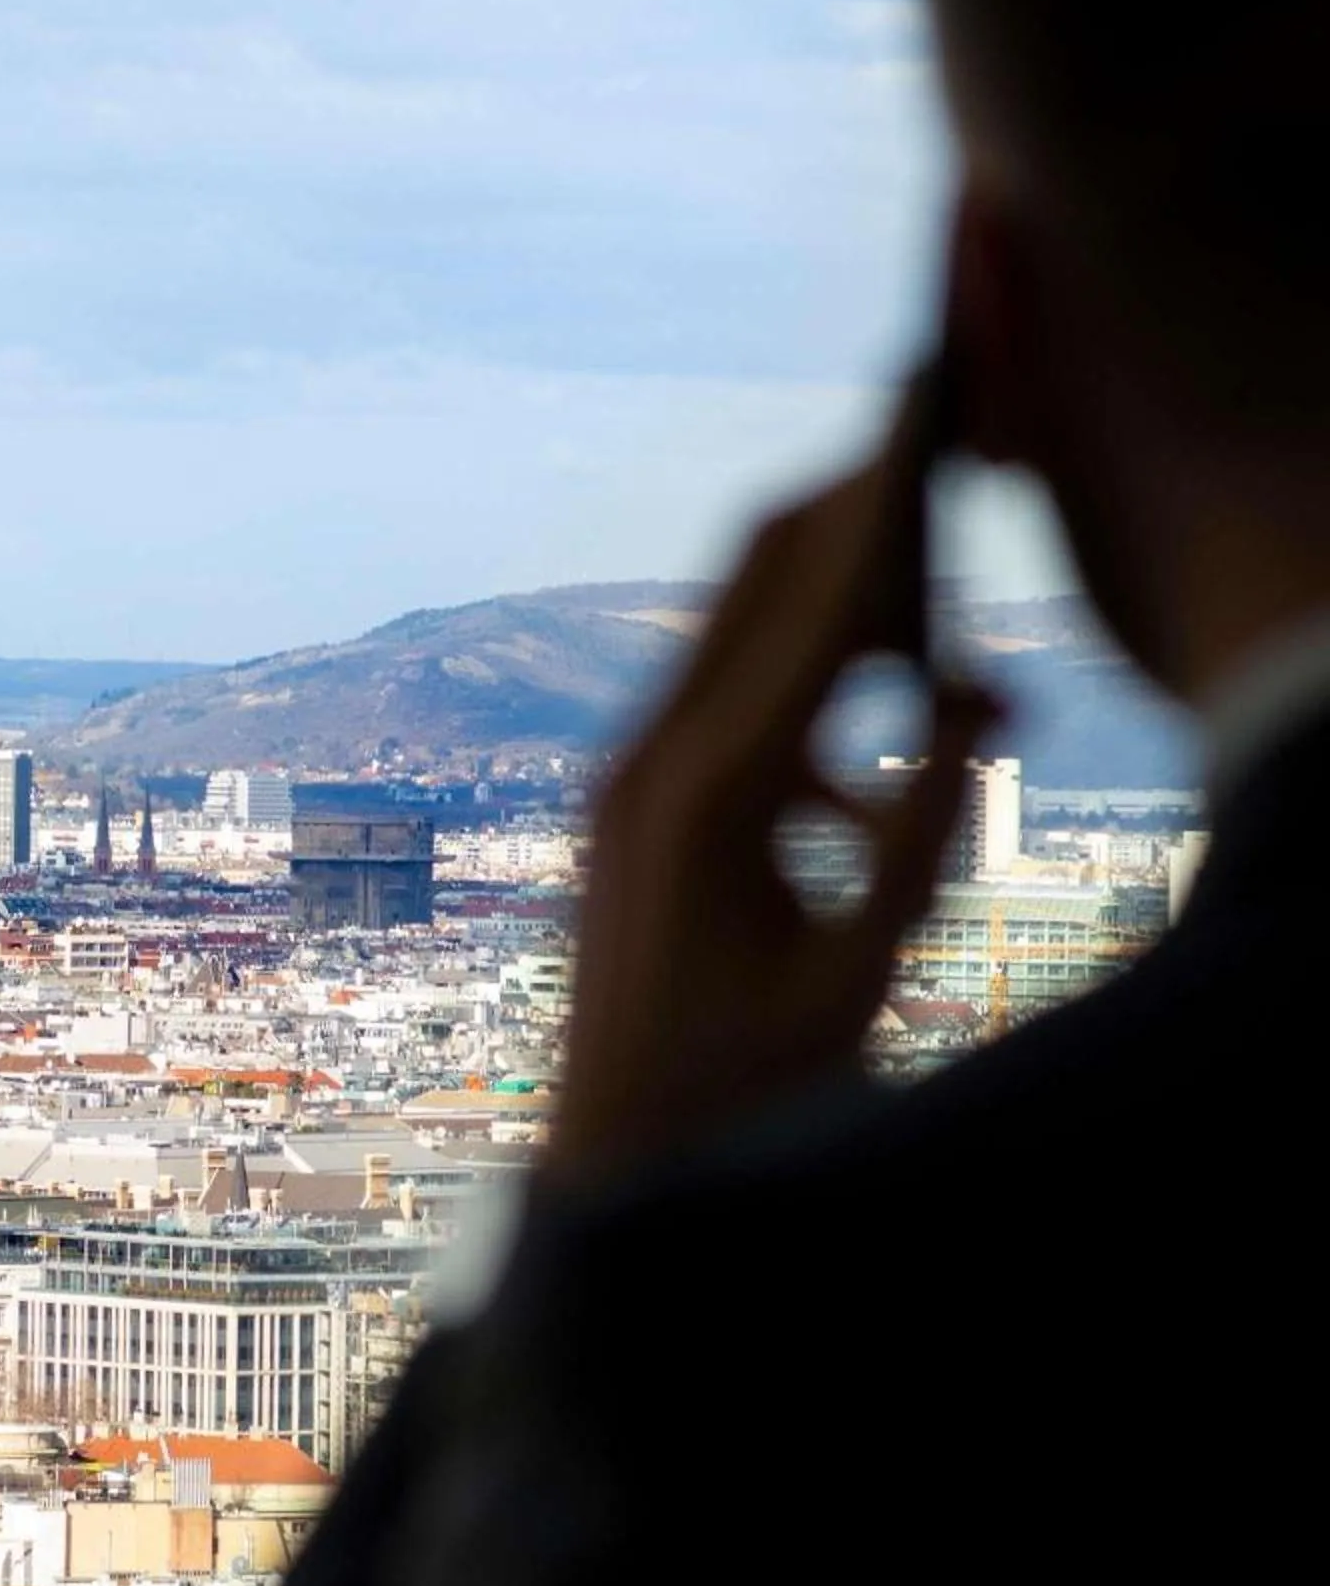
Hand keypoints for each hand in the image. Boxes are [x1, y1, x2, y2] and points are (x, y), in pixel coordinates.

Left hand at [551, 404, 1002, 1186]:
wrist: (608, 1166)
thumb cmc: (733, 1089)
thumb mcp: (855, 970)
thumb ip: (916, 834)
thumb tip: (977, 706)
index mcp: (705, 790)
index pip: (813, 611)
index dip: (882, 510)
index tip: (926, 419)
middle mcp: (646, 762)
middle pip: (755, 586)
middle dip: (851, 518)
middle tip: (934, 453)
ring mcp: (624, 782)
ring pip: (738, 644)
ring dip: (839, 617)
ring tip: (938, 625)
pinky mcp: (624, 812)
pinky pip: (723, 717)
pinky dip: (806, 711)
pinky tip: (869, 786)